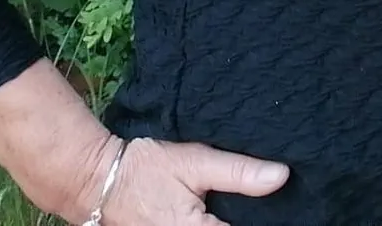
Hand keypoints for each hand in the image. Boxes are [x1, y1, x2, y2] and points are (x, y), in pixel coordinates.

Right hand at [96, 135, 288, 224]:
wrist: (96, 181)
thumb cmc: (146, 168)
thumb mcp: (196, 162)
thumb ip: (239, 172)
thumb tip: (282, 177)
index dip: (266, 219)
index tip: (285, 211)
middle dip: (247, 219)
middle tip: (267, 207)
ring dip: (228, 220)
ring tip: (244, 207)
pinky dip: (211, 224)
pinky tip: (222, 211)